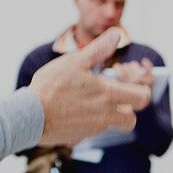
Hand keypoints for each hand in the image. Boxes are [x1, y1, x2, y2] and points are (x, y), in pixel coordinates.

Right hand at [29, 28, 150, 146]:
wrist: (30, 116)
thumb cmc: (52, 86)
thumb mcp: (75, 61)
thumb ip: (98, 49)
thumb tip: (116, 34)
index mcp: (108, 95)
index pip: (142, 99)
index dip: (142, 91)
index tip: (131, 85)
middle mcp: (105, 116)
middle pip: (130, 120)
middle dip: (128, 110)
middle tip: (113, 97)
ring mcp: (92, 130)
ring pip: (108, 124)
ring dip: (104, 114)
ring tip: (85, 99)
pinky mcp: (78, 138)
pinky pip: (88, 130)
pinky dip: (85, 121)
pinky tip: (70, 110)